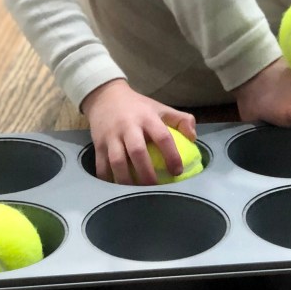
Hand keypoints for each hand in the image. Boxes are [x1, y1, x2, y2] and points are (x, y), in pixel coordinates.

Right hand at [81, 79, 196, 184]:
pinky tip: (117, 189)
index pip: (162, 137)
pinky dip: (108, 179)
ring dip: (127, 179)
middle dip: (147, 173)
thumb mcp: (160, 108)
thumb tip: (193, 138)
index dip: (172, 155)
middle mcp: (128, 127)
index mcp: (147, 117)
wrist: (105, 96)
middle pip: (137, 151)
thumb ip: (180, 120)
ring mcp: (111, 136)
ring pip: (117, 161)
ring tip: (136, 193)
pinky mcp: (98, 144)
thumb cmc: (137, 107)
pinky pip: (101, 165)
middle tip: (156, 188)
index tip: (177, 171)